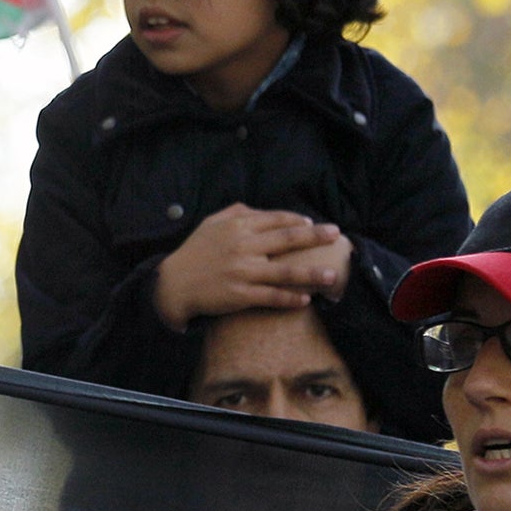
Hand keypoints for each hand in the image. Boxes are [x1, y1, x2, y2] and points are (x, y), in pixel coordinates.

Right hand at [153, 205, 343, 329]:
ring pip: (285, 272)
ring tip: (332, 275)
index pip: (276, 220)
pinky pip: (271, 296)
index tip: (313, 223)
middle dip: (316, 236)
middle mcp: (243, 246)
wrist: (173, 283)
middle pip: (288, 240)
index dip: (297, 220)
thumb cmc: (194, 252)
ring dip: (312, 274)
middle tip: (337, 234)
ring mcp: (242, 271)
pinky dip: (289, 298)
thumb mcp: (211, 223)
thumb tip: (264, 211)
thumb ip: (237, 212)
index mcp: (238, 226)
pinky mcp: (239, 294)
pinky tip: (305, 299)